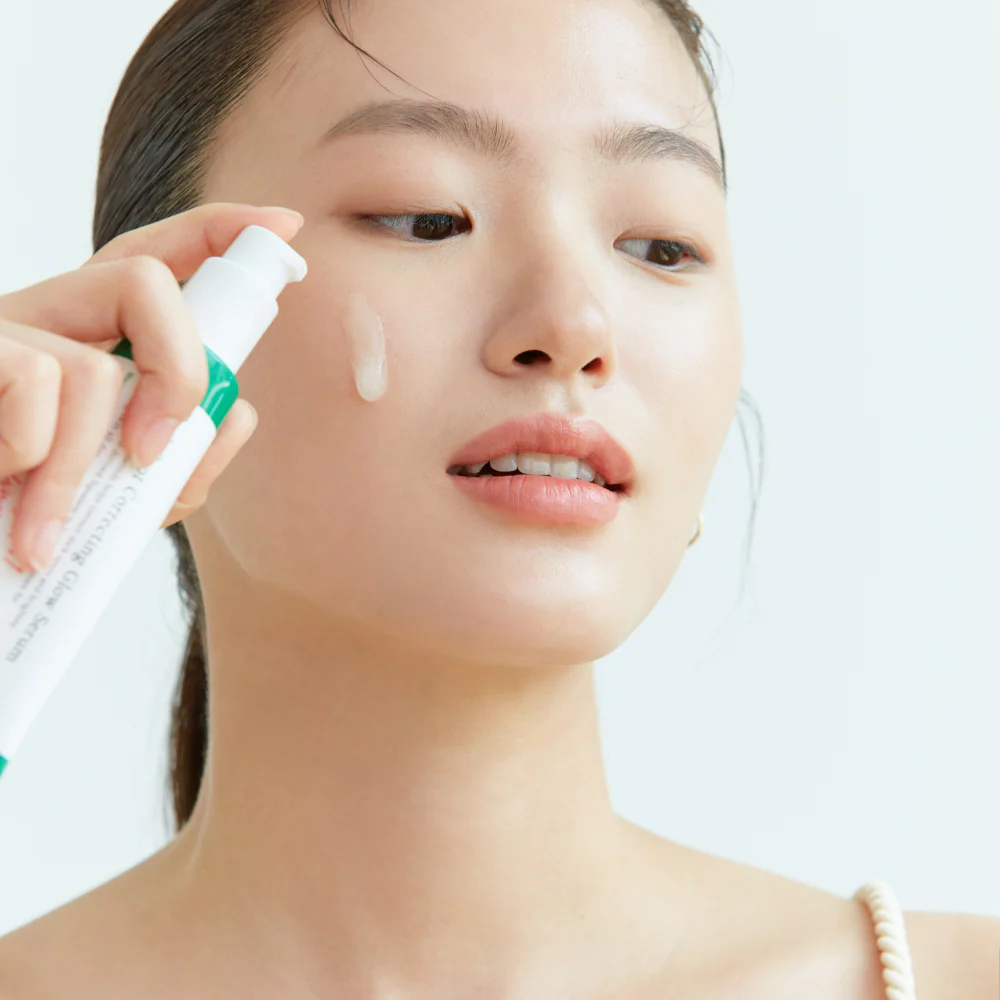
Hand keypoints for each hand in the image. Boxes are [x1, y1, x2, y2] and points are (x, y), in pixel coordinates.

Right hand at [0, 202, 304, 572]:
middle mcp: (50, 314)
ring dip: (82, 468)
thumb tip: (235, 415)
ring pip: (95, 367)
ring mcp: (5, 325)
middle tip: (151, 458)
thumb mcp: (123, 492)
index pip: (158, 260)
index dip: (220, 231)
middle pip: (146, 281)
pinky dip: (30, 458)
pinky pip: (35, 384)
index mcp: (91, 336)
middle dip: (180, 374)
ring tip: (43, 535)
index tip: (283, 224)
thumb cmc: (23, 512)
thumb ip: (185, 460)